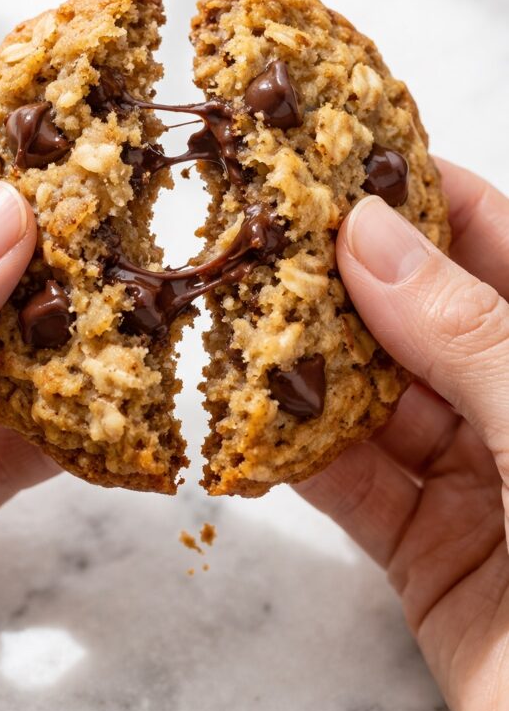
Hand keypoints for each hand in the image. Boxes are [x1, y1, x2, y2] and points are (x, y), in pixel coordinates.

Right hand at [296, 159, 508, 710]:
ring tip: (228, 312)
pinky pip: (349, 487)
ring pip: (371, 399)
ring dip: (302, 365)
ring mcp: (476, 478)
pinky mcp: (427, 554)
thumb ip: (469, 336)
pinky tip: (243, 418)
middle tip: (253, 229)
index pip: (494, 243)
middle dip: (337, 275)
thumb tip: (367, 236)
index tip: (331, 157)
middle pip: (417, 316)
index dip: (417, 194)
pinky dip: (294, 456)